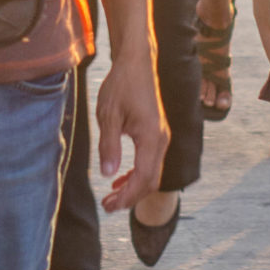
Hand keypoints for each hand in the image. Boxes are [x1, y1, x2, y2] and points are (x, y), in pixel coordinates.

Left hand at [93, 54, 167, 213]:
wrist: (136, 63)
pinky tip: (120, 177)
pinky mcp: (157, 133)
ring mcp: (162, 137)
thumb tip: (108, 174)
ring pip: (152, 173)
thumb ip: (109, 145)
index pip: (143, 178)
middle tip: (107, 206)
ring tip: (111, 195)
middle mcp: (162, 140)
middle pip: (151, 181)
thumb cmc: (121, 85)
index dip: (127, 196)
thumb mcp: (108, 115)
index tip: (109, 206)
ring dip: (133, 187)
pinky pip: (151, 161)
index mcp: (152, 137)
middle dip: (130, 197)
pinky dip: (137, 174)